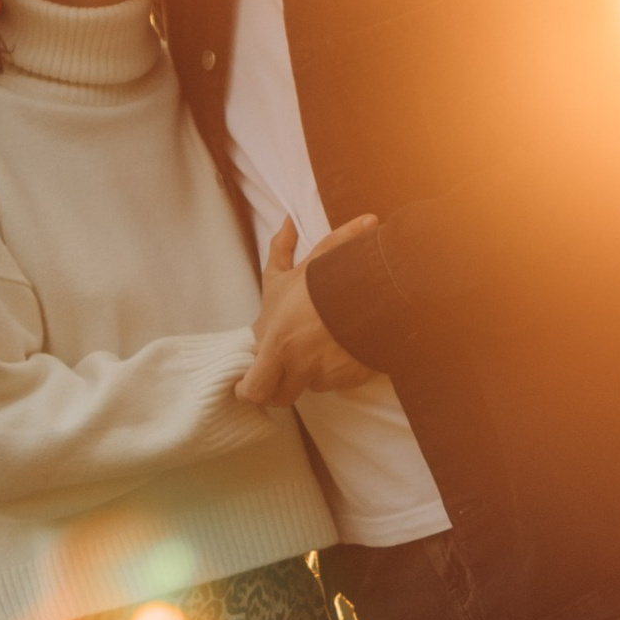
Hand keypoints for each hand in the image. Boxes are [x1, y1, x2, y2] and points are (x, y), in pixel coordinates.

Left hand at [238, 215, 376, 405]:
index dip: (248, 390)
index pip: (255, 390)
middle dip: (278, 387)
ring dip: (311, 370)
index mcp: (277, 345)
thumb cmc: (322, 280)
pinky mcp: (354, 378)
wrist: (374, 289)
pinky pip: (339, 379)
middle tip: (279, 374)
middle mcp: (301, 366)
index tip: (245, 385)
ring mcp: (329, 375)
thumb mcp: (294, 265)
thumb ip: (279, 254)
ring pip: (312, 383)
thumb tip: (287, 222)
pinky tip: (343, 344)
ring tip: (321, 342)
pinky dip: (339, 365)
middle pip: (281, 396)